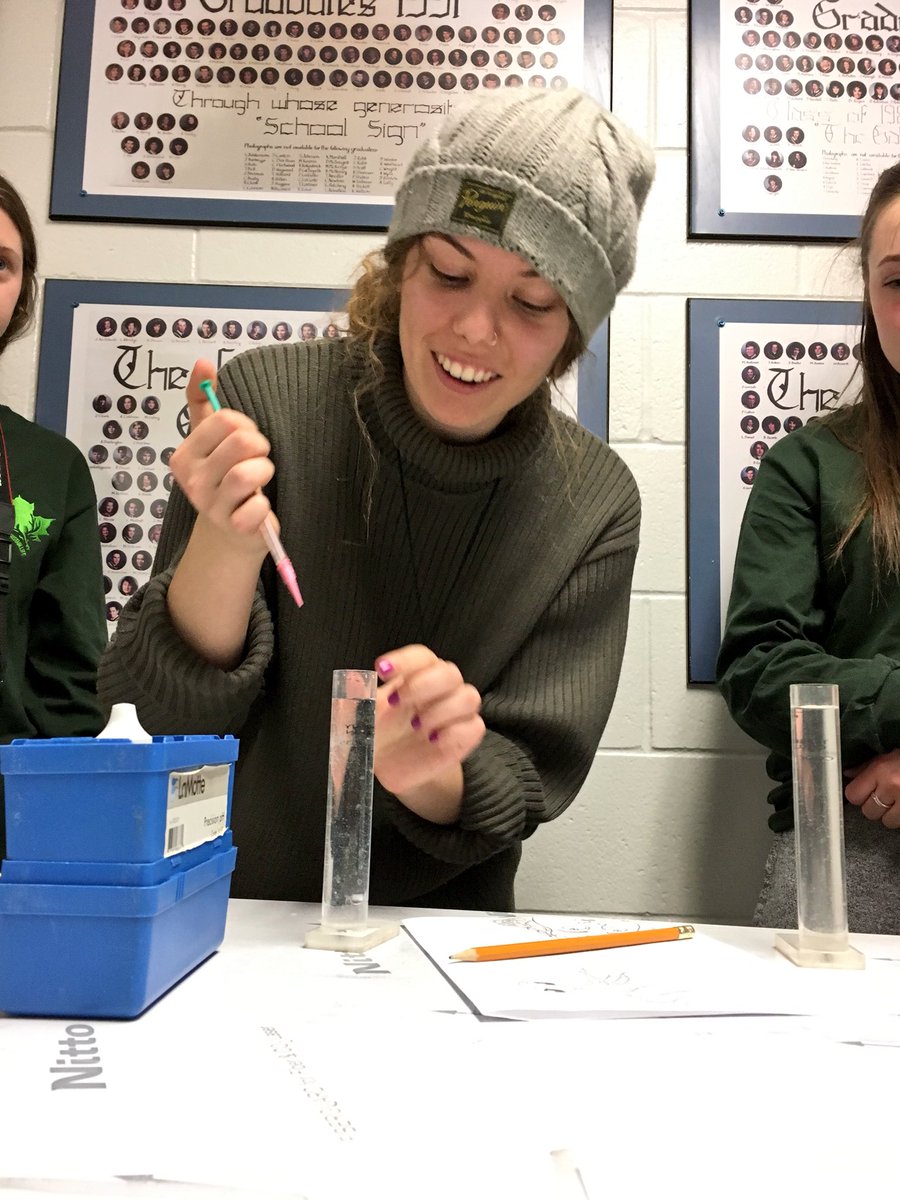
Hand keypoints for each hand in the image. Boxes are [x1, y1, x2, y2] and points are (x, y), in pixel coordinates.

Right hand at [169, 359, 276, 558]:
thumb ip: (202, 400)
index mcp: (184, 455)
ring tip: (259, 481)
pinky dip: (264, 507)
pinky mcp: (234, 529)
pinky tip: (258, 509)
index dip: (245, 427)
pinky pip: (258, 509)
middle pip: (241, 442)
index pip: (226, 421)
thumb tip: (202, 363)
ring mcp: (211, 507)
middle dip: (259, 448)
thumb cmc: (223, 477)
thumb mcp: (208, 439)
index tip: (244, 441)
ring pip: (249, 474)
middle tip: (255, 460)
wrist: (229, 531)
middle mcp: (193, 481)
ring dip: (264, 472)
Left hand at [373, 645, 485, 821]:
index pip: (421, 657)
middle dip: (423, 685)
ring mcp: (457, 712)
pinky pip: (474, 727)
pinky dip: (454, 733)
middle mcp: (442, 688)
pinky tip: (433, 740)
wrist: (393, 765)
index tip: (380, 670)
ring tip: (417, 726)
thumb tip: (352, 681)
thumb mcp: (362, 715)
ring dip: (441, 710)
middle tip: (396, 702)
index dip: (405, 660)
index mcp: (417, 675)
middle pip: (449, 672)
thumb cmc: (379, 731)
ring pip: (469, 696)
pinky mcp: (466, 736)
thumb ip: (358, 698)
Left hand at [844, 750, 899, 827]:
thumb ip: (868, 767)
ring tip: (898, 800)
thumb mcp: (890, 755)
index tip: (863, 793)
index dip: (857, 795)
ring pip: (886, 821)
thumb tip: (848, 775)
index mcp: (882, 770)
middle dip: (874, 806)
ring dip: (890, 814)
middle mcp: (892, 786)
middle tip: (885, 796)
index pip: (853, 795)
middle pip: (868, 811)